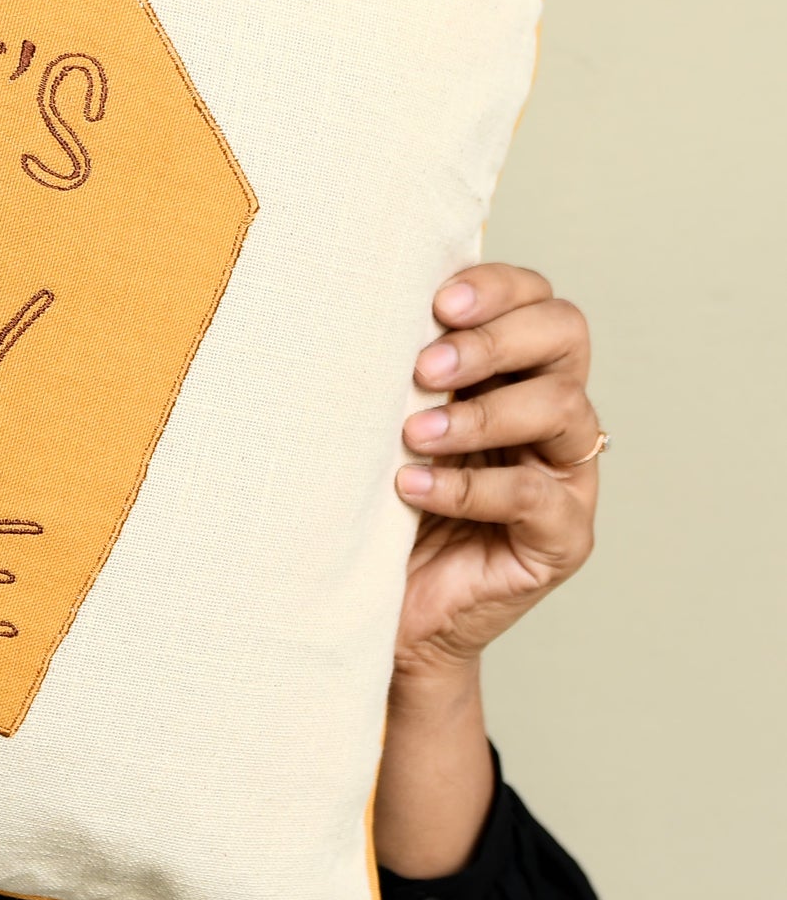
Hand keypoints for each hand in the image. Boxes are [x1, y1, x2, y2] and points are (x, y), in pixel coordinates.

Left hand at [373, 262, 602, 878]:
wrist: (379, 611)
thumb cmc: (372, 503)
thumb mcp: (375, 424)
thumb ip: (383, 370)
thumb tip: (334, 301)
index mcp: (514, 369)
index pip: (537, 298)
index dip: (498, 288)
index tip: (435, 302)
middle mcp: (552, 413)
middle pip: (566, 335)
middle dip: (495, 340)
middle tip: (425, 366)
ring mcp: (565, 475)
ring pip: (560, 410)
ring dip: (480, 414)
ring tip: (413, 435)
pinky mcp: (562, 537)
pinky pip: (536, 498)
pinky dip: (471, 488)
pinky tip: (412, 487)